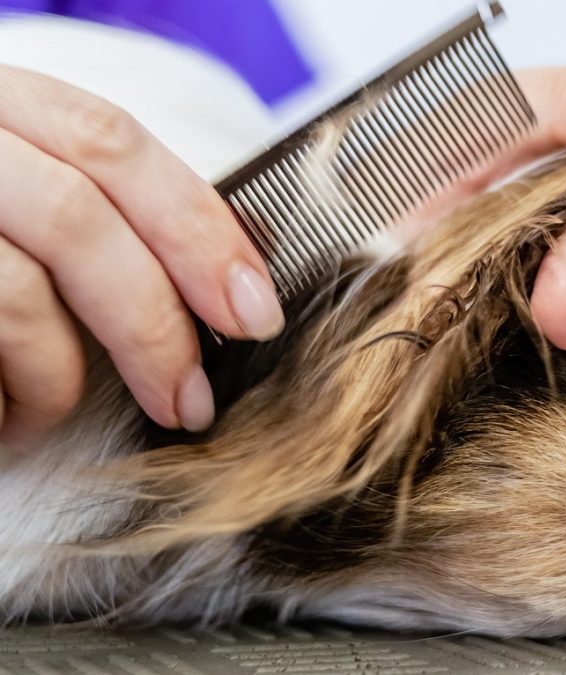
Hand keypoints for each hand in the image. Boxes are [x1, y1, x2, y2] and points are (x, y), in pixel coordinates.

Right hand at [0, 65, 283, 447]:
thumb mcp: (25, 203)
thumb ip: (97, 216)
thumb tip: (224, 281)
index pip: (114, 143)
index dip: (197, 226)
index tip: (255, 307)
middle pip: (79, 210)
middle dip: (154, 318)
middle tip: (191, 400)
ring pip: (16, 285)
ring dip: (58, 376)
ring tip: (50, 414)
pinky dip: (3, 398)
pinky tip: (1, 417)